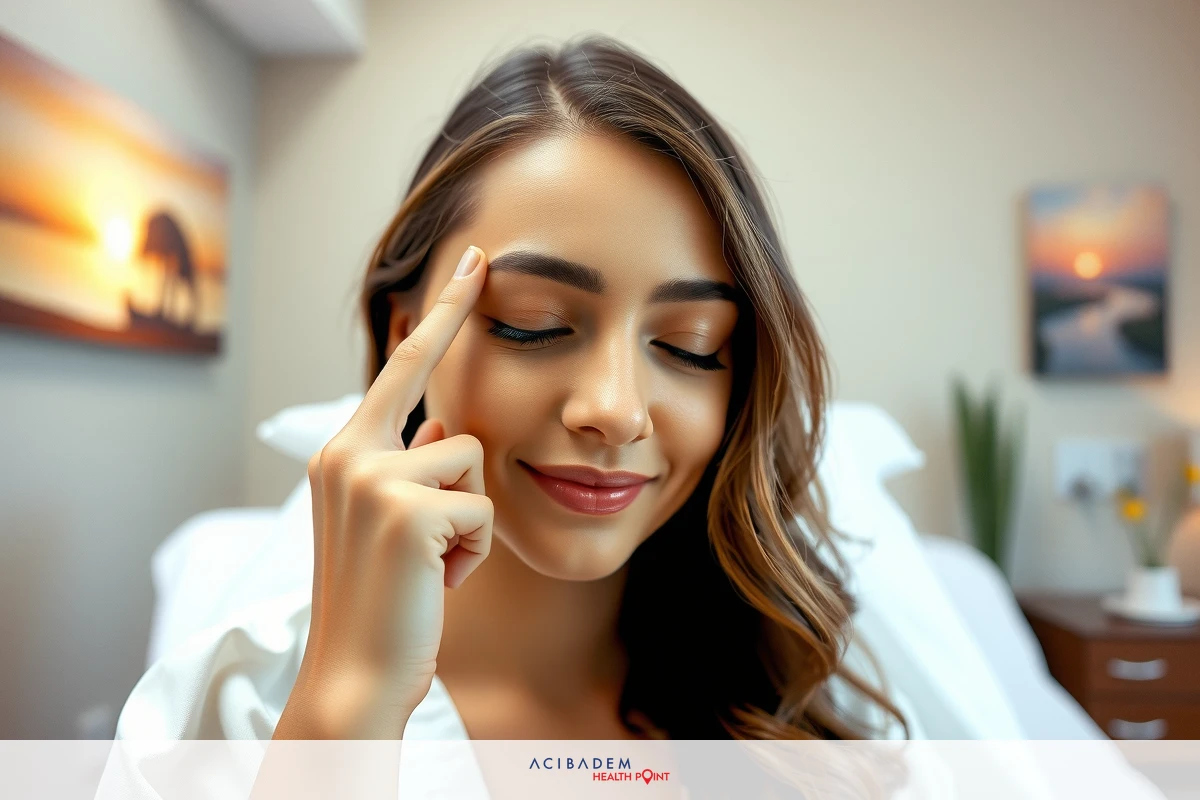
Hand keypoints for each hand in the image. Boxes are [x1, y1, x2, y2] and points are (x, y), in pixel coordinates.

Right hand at [274, 245, 491, 738]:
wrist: (355, 675)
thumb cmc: (385, 601)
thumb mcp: (390, 522)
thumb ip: (412, 467)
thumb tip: (447, 431)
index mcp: (342, 453)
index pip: (401, 368)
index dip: (441, 314)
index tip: (473, 261)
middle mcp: (347, 453)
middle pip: (453, 418)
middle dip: (469, 445)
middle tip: (485, 263)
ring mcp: (372, 478)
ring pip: (474, 466)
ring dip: (470, 524)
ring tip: (432, 565)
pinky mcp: (406, 510)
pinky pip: (482, 512)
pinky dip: (473, 554)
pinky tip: (438, 581)